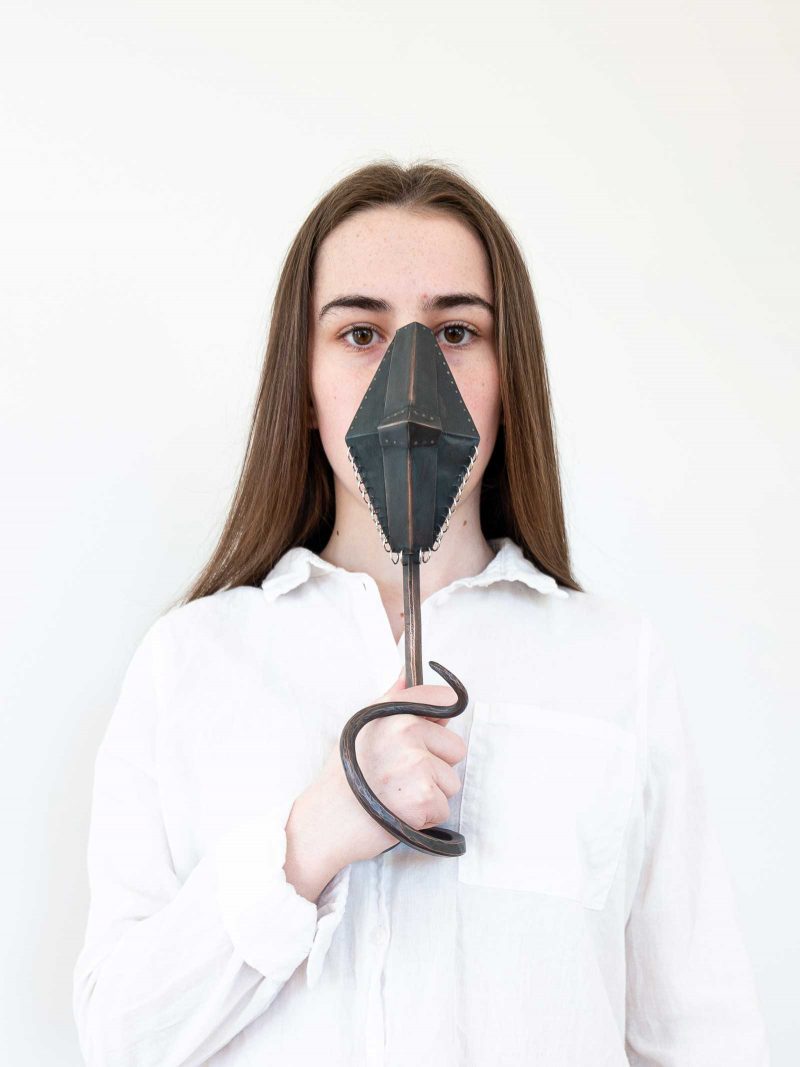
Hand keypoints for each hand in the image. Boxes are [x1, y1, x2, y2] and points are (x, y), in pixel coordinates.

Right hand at [303, 666, 467, 869]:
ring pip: (451, 781)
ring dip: (430, 793)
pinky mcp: (423, 797)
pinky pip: (443, 807)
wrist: (324, 822)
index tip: (422, 739)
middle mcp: (405, 731)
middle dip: (434, 766)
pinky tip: (398, 812)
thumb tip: (407, 672)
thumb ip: (392, 700)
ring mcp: (415, 764)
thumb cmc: (345, 777)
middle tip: (399, 776)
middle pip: (454, 748)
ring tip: (396, 795)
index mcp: (392, 711)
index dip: (438, 724)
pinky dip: (424, 816)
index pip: (445, 700)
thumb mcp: (363, 728)